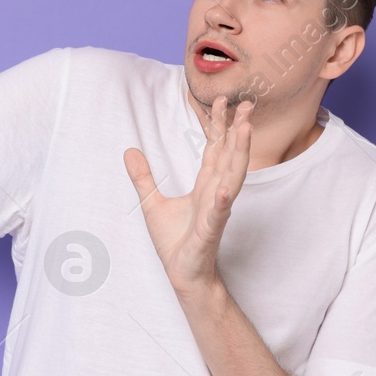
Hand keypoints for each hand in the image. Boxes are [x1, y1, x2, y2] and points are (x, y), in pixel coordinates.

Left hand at [123, 95, 253, 296]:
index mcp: (204, 186)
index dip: (219, 126)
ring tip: (244, 130)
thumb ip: (142, 177)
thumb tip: (128, 151)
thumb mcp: (150, 203)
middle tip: (247, 104)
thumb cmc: (175, 242)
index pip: (215, 150)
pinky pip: (218, 214)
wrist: (182, 275)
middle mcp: (215, 194)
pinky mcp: (210, 232)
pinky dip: (222, 201)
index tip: (223, 101)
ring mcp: (215, 212)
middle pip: (229, 156)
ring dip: (239, 154)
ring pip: (231, 178)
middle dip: (238, 131)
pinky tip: (224, 190)